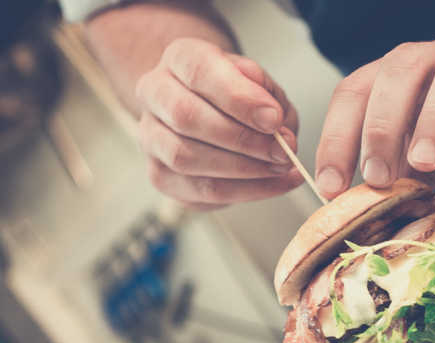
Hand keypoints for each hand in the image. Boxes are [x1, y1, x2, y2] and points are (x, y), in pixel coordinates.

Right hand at [135, 38, 302, 208]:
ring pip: (186, 158)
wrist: (216, 116)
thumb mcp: (260, 83)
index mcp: (179, 58)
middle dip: (242, 139)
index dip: (238, 98)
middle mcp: (155, 94)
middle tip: (282, 151)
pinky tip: (276, 184)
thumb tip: (272, 119)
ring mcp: (150, 137)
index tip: (274, 119)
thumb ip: (266, 93)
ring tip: (280, 168)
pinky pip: (200, 190)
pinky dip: (246, 191)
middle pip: (186, 117)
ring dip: (243, 169)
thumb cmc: (240, 98)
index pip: (199, 72)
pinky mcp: (160, 176)